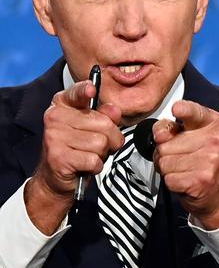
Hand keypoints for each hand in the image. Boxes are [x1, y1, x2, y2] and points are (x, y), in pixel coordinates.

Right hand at [27, 80, 122, 233]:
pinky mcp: (58, 157)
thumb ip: (106, 116)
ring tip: (90, 155)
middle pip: (104, 123)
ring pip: (101, 143)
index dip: (85, 90)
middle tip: (99, 146)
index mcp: (63, 105)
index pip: (77, 92)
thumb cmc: (77, 149)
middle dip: (111, 139)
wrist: (55, 177)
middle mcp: (55, 117)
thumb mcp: (93, 128)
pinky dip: (96, 166)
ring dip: (103, 154)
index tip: (91, 89)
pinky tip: (86, 165)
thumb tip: (114, 110)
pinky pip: (94, 159)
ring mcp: (54, 137)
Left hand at [153, 100, 218, 229]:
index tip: (177, 109)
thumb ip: (171, 128)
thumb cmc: (202, 160)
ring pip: (164, 162)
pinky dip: (171, 182)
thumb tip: (160, 134)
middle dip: (164, 153)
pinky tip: (185, 180)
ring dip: (167, 169)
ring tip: (183, 169)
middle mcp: (214, 140)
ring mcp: (209, 160)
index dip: (183, 110)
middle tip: (180, 157)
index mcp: (212, 123)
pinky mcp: (201, 180)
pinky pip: (169, 178)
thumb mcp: (191, 136)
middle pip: (165, 143)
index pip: (193, 112)